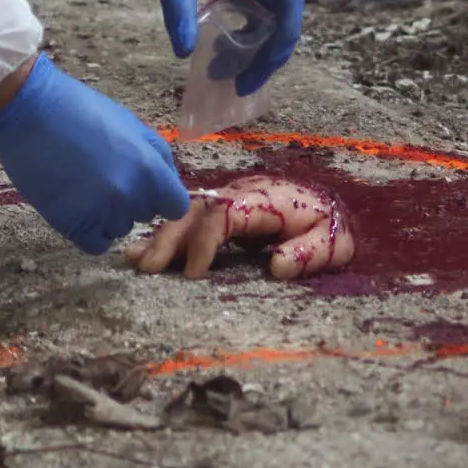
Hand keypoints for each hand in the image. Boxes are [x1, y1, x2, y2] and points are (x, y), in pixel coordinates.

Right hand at [0, 53, 189, 253]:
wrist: (30, 113)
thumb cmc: (83, 112)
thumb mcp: (133, 126)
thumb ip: (157, 159)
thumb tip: (169, 185)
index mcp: (150, 170)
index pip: (176, 207)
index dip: (164, 199)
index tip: (151, 192)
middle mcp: (129, 196)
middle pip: (146, 215)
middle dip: (134, 200)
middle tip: (107, 177)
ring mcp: (100, 213)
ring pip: (120, 229)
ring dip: (110, 215)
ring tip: (88, 186)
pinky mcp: (72, 225)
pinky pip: (96, 244)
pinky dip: (92, 231)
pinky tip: (81, 208)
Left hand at [118, 0, 303, 96]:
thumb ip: (179, 14)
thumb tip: (184, 54)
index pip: (290, 2)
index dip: (286, 36)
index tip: (262, 65)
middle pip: (283, 18)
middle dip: (267, 55)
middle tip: (242, 85)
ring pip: (267, 18)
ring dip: (253, 49)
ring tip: (224, 74)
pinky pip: (251, 11)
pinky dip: (242, 35)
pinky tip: (217, 50)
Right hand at [125, 175, 354, 279]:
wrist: (331, 207)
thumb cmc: (330, 226)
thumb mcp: (332, 242)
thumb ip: (308, 253)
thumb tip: (277, 266)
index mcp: (265, 200)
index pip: (224, 214)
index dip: (205, 241)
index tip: (192, 273)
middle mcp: (240, 193)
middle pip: (196, 209)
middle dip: (170, 238)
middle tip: (149, 268)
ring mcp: (229, 198)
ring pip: (187, 211)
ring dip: (161, 235)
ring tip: (135, 260)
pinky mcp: (222, 208)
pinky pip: (189, 218)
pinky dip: (165, 233)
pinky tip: (139, 249)